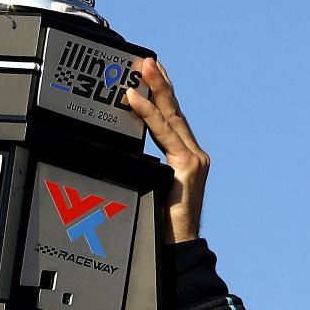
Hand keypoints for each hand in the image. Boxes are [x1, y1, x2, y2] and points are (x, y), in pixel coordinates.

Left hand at [124, 56, 208, 243]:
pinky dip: (149, 115)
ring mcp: (193, 160)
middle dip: (159, 82)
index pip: (171, 118)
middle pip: (174, 111)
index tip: (148, 72)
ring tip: (143, 69)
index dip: (161, 93)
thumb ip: (141, 167)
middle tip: (145, 60)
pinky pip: (165, 135)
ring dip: (155, 89)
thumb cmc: (159, 224)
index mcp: (184, 158)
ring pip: (171, 117)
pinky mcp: (189, 168)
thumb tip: (117, 150)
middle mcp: (193, 155)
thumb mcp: (148, 188)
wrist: (178, 250)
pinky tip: (136, 100)